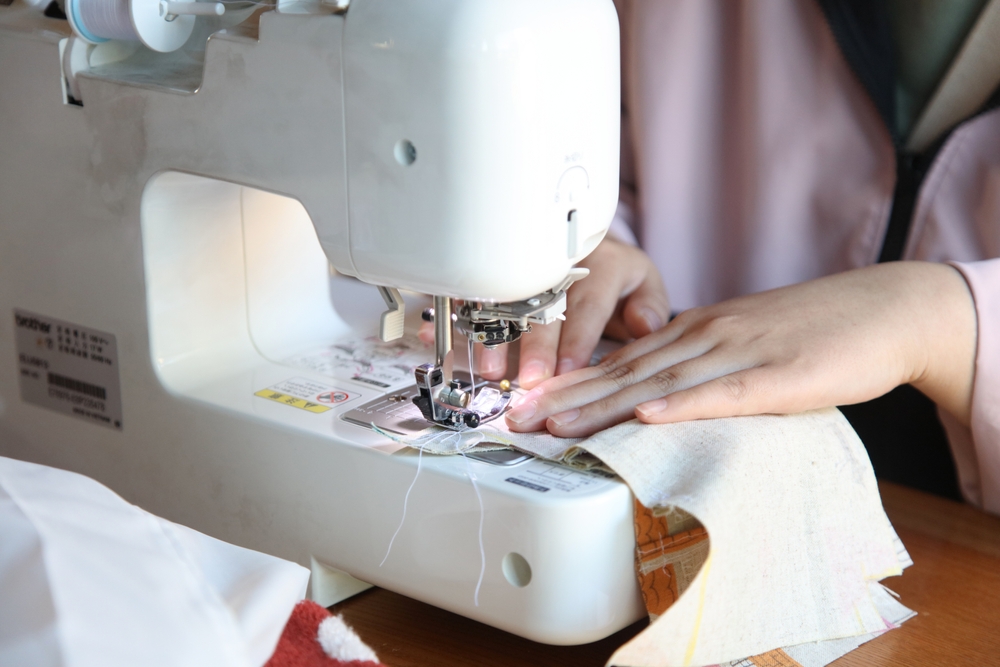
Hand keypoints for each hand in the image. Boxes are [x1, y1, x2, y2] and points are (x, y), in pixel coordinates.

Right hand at [419, 236, 669, 388]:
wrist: (578, 243)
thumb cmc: (611, 275)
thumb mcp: (642, 282)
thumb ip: (648, 306)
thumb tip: (646, 325)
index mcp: (600, 263)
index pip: (589, 302)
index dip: (577, 337)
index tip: (569, 368)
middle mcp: (556, 261)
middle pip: (543, 304)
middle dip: (534, 345)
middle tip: (529, 380)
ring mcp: (518, 264)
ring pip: (502, 300)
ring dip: (493, 337)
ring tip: (490, 370)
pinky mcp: (490, 271)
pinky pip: (468, 294)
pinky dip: (453, 319)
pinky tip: (432, 337)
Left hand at [505, 262, 976, 436]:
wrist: (880, 310)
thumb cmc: (810, 331)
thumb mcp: (739, 342)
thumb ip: (695, 366)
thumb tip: (650, 393)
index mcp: (692, 331)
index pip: (617, 360)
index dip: (567, 382)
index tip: (525, 402)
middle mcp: (703, 336)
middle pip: (622, 371)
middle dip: (565, 397)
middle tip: (516, 418)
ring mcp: (738, 352)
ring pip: (657, 382)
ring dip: (603, 405)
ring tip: (557, 425)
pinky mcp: (777, 375)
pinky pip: (721, 392)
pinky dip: (680, 404)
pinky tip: (646, 415)